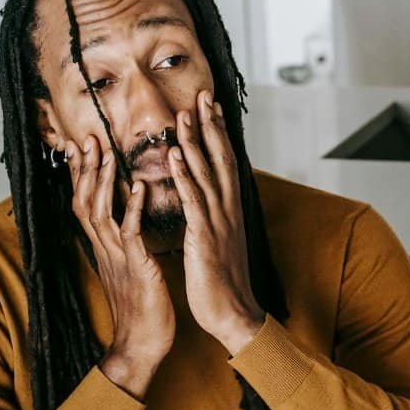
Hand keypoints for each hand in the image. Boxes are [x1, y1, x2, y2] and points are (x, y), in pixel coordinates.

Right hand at [67, 136, 174, 398]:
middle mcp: (105, 249)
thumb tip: (123, 224)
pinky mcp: (137, 267)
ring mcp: (118, 257)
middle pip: (84, 201)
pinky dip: (134, 208)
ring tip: (107, 152)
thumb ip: (123, 245)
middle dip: (84, 169)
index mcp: (104, 248)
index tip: (80, 146)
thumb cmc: (142, 308)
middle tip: (85, 137)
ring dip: (103, 180)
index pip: (84, 203)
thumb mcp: (129, 269)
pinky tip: (140, 186)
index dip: (81, 175)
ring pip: (101, 211)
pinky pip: (131, 233)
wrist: (143, 344)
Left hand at [169, 90, 264, 354]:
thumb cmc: (223, 282)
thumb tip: (205, 201)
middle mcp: (227, 210)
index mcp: (230, 211)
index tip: (212, 107)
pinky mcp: (204, 236)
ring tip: (185, 113)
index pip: (225, 163)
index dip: (219, 134)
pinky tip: (175, 153)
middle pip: (220, 159)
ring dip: (196, 140)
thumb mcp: (220, 242)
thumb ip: (212, 218)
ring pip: (206, 172)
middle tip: (203, 95)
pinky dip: (184, 173)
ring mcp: (217, 221)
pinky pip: (193, 198)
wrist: (233, 313)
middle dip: (211, 126)